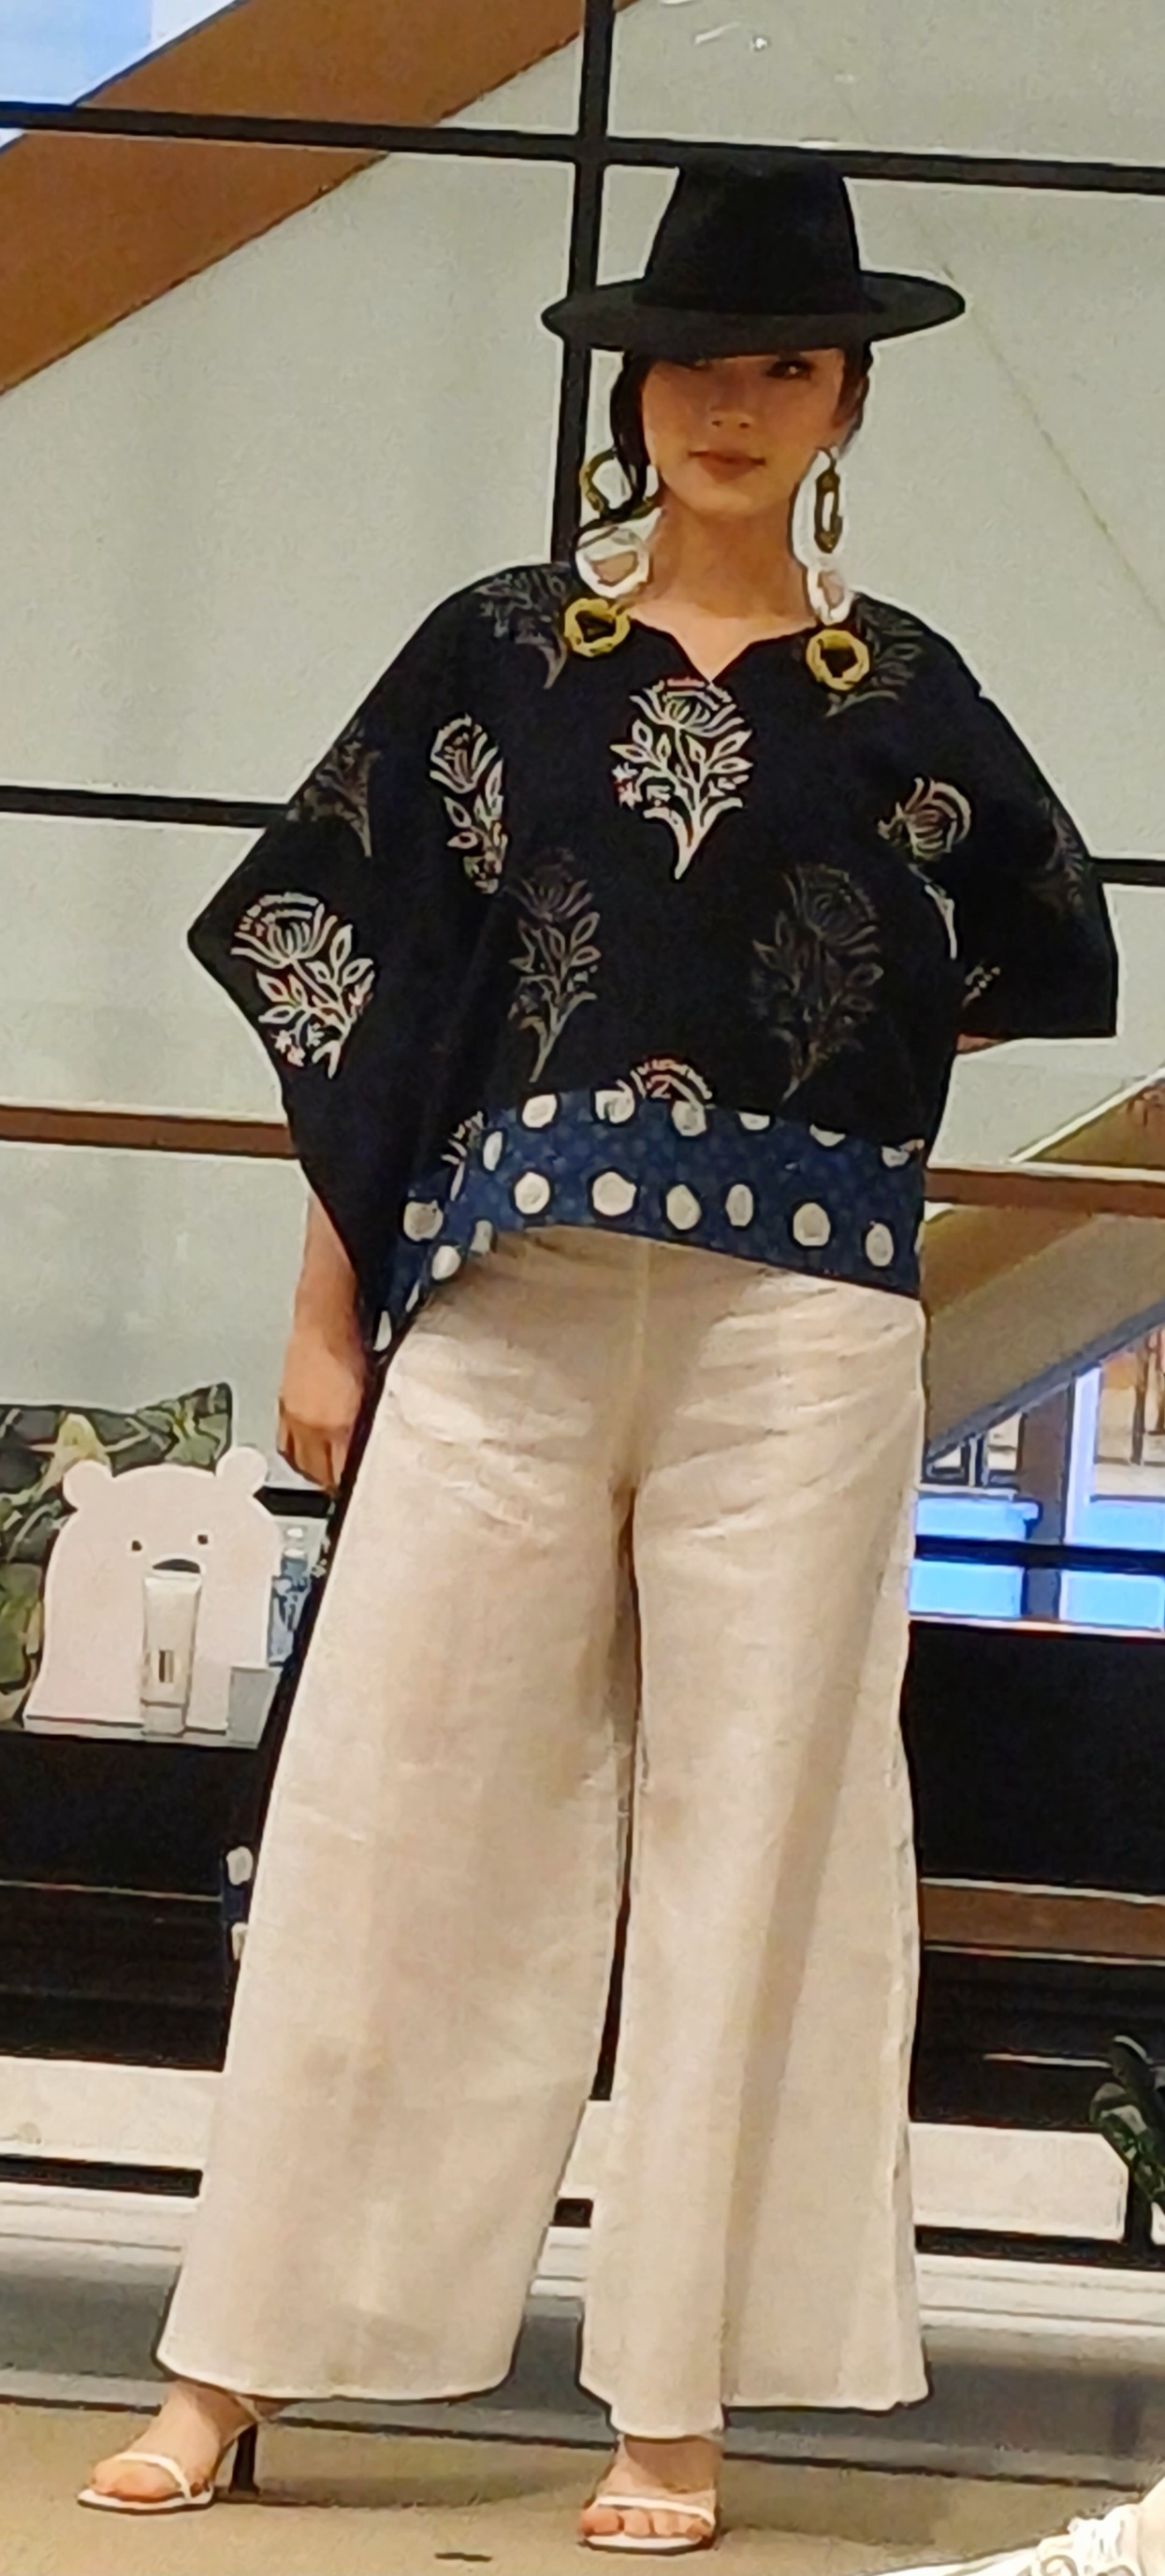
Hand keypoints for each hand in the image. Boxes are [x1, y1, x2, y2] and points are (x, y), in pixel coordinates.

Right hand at [276, 1319, 367, 1495]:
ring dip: (313, 1472)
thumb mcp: (374, 1392)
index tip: (360, 1492)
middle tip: (345, 1487)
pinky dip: (296, 1454)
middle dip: (331, 1484)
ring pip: (299, 1462)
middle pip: (318, 1473)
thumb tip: (370, 1449)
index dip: (351, 1487)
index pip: (342, 1473)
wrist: (325, 1319)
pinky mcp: (283, 1407)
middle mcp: (311, 1424)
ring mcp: (294, 1417)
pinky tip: (306, 1453)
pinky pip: (285, 1444)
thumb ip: (369, 1425)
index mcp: (337, 1424)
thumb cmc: (354, 1345)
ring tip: (326, 1475)